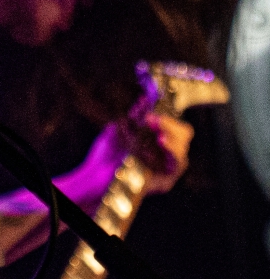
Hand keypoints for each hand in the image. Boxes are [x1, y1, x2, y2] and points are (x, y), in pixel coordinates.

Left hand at [69, 113, 192, 206]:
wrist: (95, 176)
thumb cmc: (106, 154)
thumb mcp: (120, 129)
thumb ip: (135, 115)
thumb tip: (146, 98)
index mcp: (155, 138)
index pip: (174, 124)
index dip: (168, 115)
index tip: (153, 109)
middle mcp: (163, 152)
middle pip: (184, 134)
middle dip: (171, 124)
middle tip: (153, 119)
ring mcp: (165, 167)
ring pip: (182, 148)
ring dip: (172, 136)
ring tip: (158, 131)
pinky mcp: (165, 180)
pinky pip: (178, 165)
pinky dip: (173, 152)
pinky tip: (163, 144)